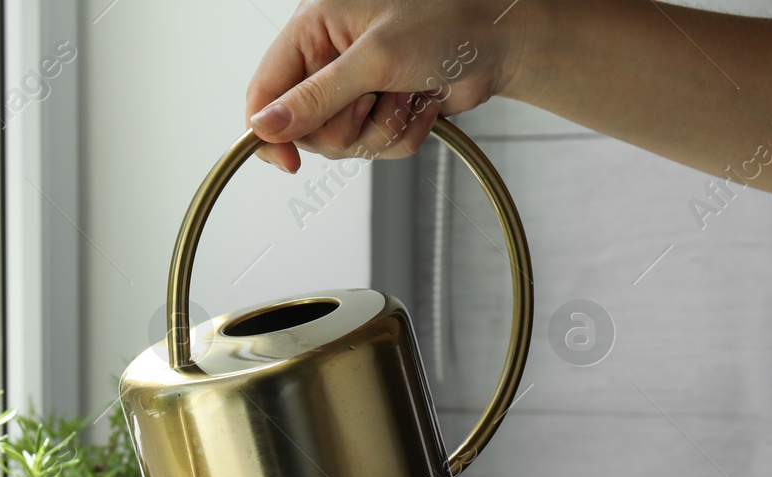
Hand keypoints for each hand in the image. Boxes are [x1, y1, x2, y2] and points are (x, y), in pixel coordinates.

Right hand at [244, 0, 530, 172]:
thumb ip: (315, 97)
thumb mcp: (375, 57)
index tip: (289, 162)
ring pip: (341, 144)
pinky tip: (420, 102)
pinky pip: (372, 149)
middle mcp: (328, 59)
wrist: (507, 39)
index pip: (264, 90)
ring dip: (380, 130)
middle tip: (375, 99)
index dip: (269, 131)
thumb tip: (265, 126)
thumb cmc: (450, 20)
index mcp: (314, 29)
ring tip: (406, 94)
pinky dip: (401, 134)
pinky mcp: (379, 110)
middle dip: (346, 126)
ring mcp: (354, 88)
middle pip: (303, 128)